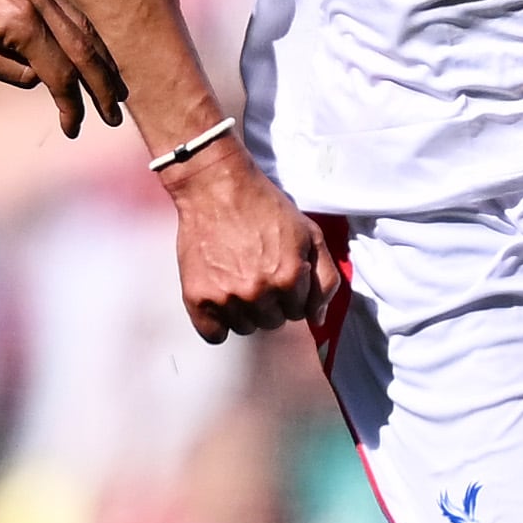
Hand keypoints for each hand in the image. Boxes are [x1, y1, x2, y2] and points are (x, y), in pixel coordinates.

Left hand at [0, 0, 129, 134]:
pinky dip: (82, 34)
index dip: (70, 105)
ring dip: (100, 58)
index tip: (73, 128)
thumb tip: (43, 79)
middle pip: (82, 48)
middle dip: (101, 84)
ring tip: (114, 88)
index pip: (59, 73)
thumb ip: (11, 72)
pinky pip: (65, 10)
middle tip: (114, 114)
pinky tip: (90, 54)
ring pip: (81, 25)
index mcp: (19, 22)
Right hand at [169, 140, 336, 341]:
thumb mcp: (310, 233)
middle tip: (256, 273)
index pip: (299, 312)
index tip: (278, 273)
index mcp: (290, 277)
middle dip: (270, 303)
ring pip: (245, 328)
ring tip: (236, 279)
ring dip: (244, 311)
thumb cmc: (263, 205)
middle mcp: (260, 292)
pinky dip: (217, 323)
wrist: (216, 187)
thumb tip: (317, 318)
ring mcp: (227, 297)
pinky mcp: (198, 298)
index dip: (291, 293)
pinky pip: (213, 335)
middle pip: (273, 322)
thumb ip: (325, 279)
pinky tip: (219, 298)